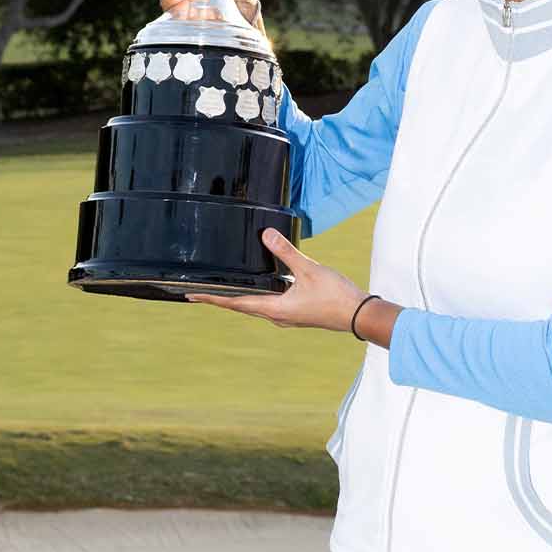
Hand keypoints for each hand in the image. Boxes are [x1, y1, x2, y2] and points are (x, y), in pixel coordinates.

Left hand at [186, 231, 361, 330]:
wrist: (359, 315)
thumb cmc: (335, 296)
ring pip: (256, 306)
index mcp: (274, 309)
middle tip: (201, 292)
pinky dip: (258, 296)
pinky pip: (270, 305)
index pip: (235, 303)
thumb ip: (286, 252)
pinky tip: (262, 287)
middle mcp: (277, 317)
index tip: (192, 295)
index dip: (213, 297)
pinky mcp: (297, 313)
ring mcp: (287, 317)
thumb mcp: (309, 269)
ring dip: (239, 298)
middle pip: (241, 306)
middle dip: (221, 298)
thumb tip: (265, 234)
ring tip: (225, 289)